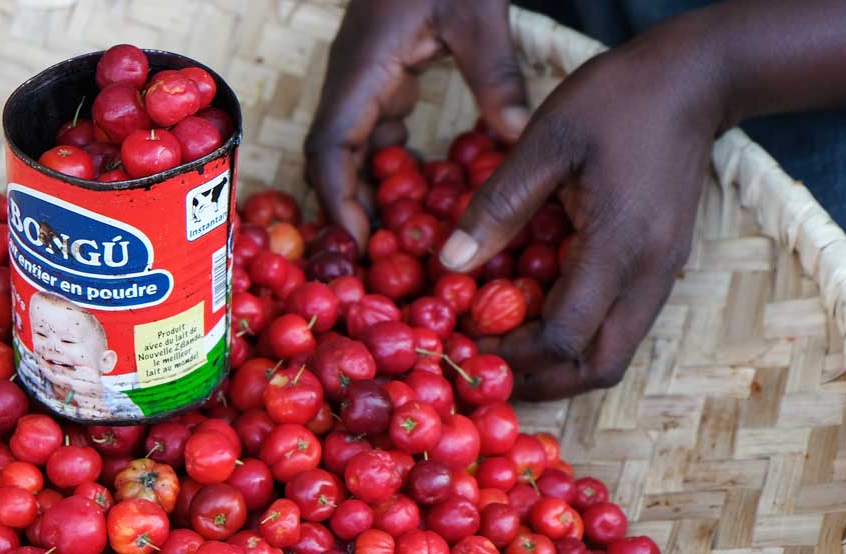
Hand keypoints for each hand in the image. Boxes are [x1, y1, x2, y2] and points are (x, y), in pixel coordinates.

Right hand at [305, 0, 531, 246]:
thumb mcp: (476, 12)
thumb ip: (495, 72)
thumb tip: (517, 135)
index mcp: (361, 71)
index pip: (329, 149)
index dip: (338, 202)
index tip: (360, 245)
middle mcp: (353, 81)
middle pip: (335, 160)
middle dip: (352, 210)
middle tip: (385, 261)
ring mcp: (366, 79)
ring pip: (354, 149)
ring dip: (374, 193)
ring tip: (406, 239)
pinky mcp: (384, 75)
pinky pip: (379, 131)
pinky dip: (395, 167)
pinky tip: (427, 194)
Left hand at [439, 15, 729, 399]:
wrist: (694, 79)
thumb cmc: (616, 99)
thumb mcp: (545, 139)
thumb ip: (499, 204)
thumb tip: (451, 263)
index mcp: (618, 245)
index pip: (564, 338)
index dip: (512, 354)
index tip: (466, 342)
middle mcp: (649, 273)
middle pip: (599, 368)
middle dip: (541, 381)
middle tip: (488, 366)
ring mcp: (662, 272)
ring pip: (614, 353)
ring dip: (561, 363)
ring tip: (506, 344)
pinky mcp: (663, 264)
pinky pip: (620, 323)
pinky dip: (579, 334)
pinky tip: (538, 308)